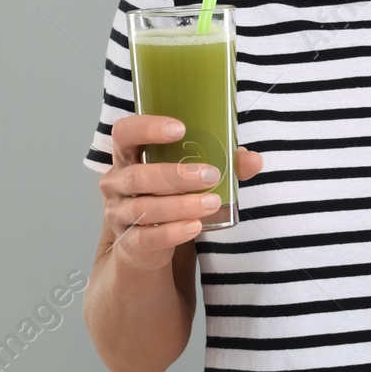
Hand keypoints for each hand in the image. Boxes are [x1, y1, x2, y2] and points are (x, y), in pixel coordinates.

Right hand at [98, 114, 262, 268]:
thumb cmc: (168, 194)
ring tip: (212, 202)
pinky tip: (195, 226)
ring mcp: (119, 214)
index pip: (124, 133)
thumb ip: (222, 163)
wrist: (148, 243)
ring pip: (144, 208)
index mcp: (128, 155)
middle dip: (176, 175)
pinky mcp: (128, 242)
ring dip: (180, 205)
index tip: (180, 129)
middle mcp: (116, 182)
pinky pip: (146, 237)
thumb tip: (254, 160)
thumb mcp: (190, 174)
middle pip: (137, 175)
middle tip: (211, 174)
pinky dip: (172, 232)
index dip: (147, 128)